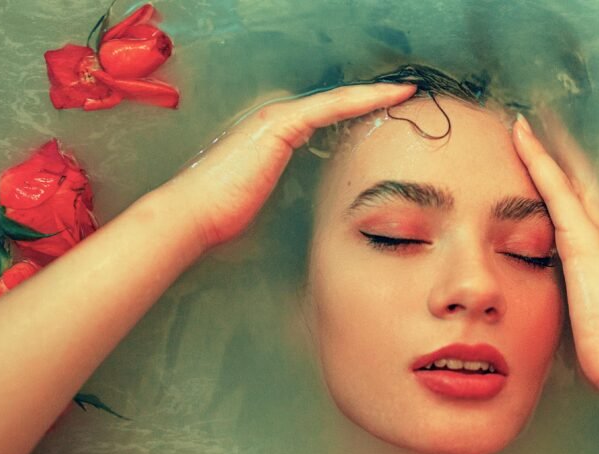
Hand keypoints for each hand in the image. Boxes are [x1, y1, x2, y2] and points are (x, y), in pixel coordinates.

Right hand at [160, 83, 415, 250]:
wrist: (195, 215)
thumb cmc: (224, 215)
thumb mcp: (268, 201)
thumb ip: (292, 194)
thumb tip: (315, 211)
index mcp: (275, 136)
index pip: (326, 117)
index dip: (358, 111)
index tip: (388, 113)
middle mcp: (277, 120)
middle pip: (334, 104)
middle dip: (370, 98)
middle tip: (404, 96)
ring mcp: (276, 119)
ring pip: (337, 100)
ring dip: (372, 94)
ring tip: (404, 92)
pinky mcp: (278, 125)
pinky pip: (329, 107)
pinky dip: (359, 100)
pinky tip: (385, 97)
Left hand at [512, 112, 598, 397]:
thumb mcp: (586, 321)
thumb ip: (574, 304)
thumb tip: (559, 310)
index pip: (583, 210)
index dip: (565, 183)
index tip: (548, 163)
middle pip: (581, 183)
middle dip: (560, 154)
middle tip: (537, 124)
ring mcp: (597, 236)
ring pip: (568, 177)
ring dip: (547, 147)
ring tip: (525, 120)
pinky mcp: (583, 242)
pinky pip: (556, 188)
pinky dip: (539, 160)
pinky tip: (521, 136)